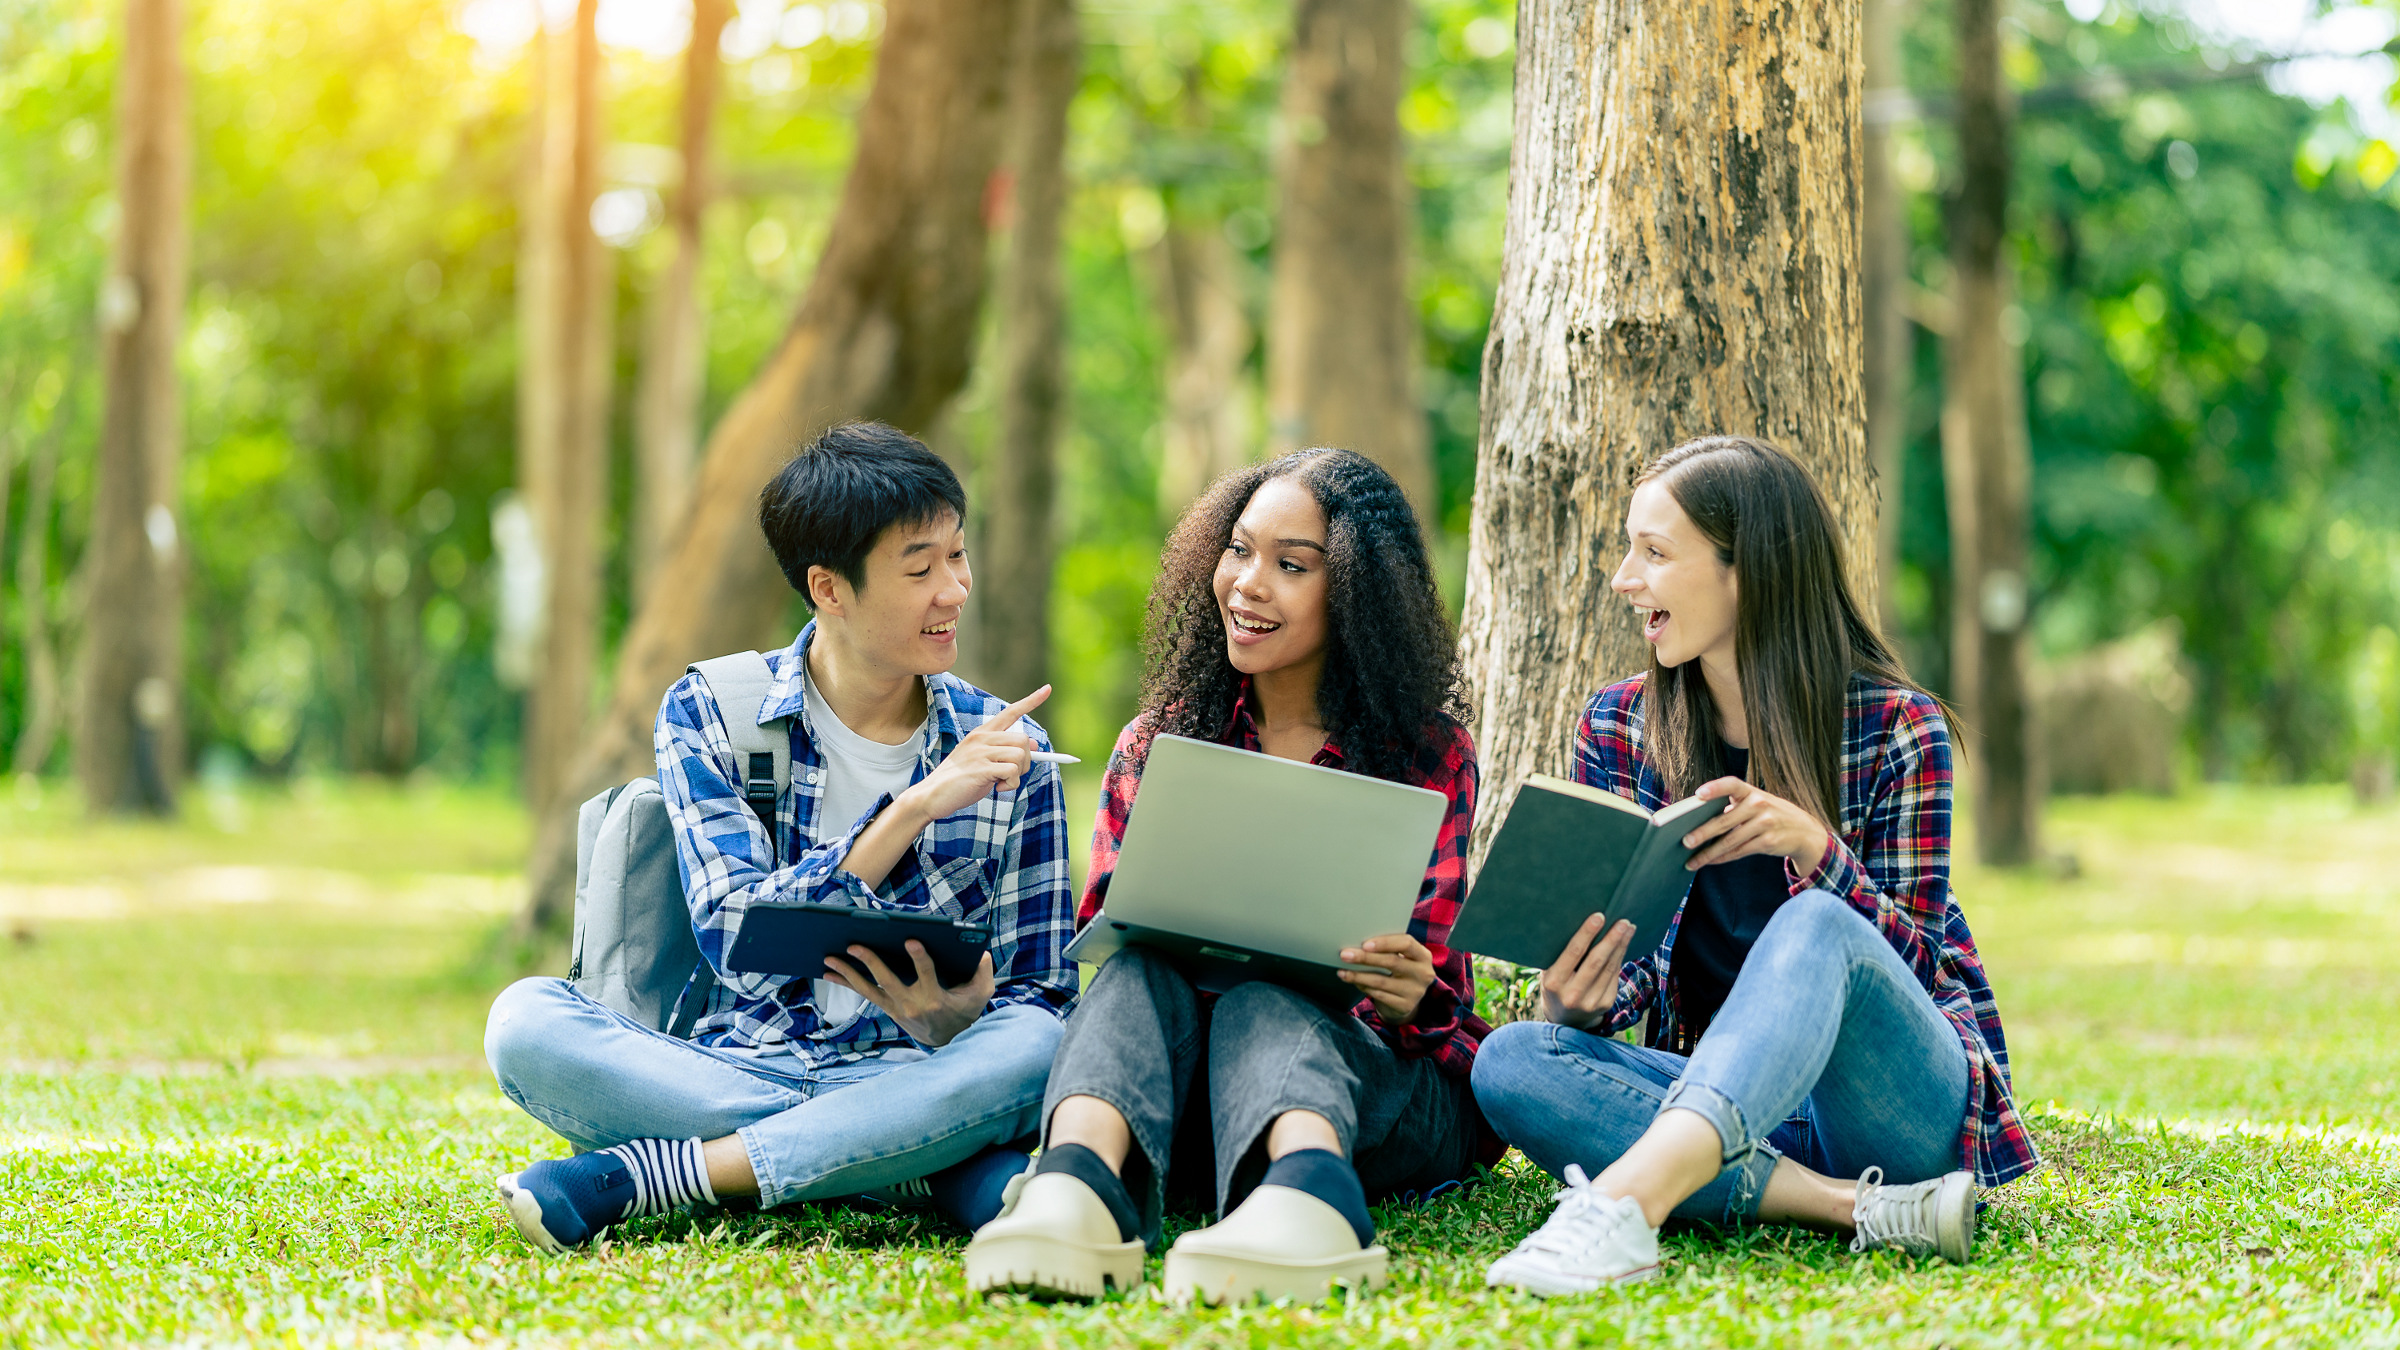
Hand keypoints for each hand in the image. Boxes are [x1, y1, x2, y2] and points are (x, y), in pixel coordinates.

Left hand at [822, 941, 994, 1046]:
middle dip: (870, 961)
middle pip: (888, 980)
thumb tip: (980, 951)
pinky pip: (865, 994)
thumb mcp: (981, 993)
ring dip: (848, 973)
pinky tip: (830, 972)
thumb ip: (983, 971)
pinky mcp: (889, 1009)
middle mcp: (913, 1004)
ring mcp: (898, 1008)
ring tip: (829, 957)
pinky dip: (847, 982)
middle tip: (854, 944)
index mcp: (936, 997)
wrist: (949, 1040)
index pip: (927, 974)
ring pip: (870, 989)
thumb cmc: (966, 1010)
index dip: (919, 957)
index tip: (911, 940)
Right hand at [898, 685, 1050, 823]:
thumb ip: (1006, 752)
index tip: (1047, 689)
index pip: (1010, 712)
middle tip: (1012, 775)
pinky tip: (997, 789)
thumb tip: (1036, 745)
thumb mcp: (984, 761)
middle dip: (1026, 761)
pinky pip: (1012, 771)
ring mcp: (980, 752)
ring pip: (1020, 755)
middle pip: (1023, 739)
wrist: (932, 795)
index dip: (1031, 701)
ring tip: (1001, 783)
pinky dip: (1011, 784)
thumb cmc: (960, 780)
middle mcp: (982, 738)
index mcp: (982, 733)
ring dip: (1018, 775)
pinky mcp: (980, 768)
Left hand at [1337, 933, 1436, 1022]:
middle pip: (1392, 962)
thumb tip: (1357, 944)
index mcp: (1423, 956)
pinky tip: (1353, 981)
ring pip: (1381, 981)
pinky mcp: (1405, 1006)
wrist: (1406, 1000)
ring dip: (1358, 975)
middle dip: (1365, 958)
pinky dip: (1363, 987)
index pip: (1406, 943)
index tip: (1365, 944)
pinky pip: (1379, 995)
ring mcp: (1415, 992)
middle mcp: (1423, 973)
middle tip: (1344, 955)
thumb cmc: (1399, 971)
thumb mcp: (1401, 957)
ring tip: (1342, 972)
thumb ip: (1388, 949)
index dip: (1385, 943)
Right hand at [1539, 911, 1633, 1029]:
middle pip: (1596, 961)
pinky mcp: (1605, 1004)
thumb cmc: (1555, 985)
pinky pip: (1614, 976)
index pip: (1573, 953)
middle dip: (1611, 939)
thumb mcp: (1548, 972)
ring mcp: (1590, 1002)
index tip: (1599, 916)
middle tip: (1622, 921)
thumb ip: (1559, 955)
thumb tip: (1580, 921)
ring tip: (1628, 927)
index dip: (1587, 933)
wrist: (1564, 1020)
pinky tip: (1624, 944)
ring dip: (1621, 946)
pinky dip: (1620, 957)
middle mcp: (1572, 994)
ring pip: (1609, 968)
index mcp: (1554, 982)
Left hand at [1679, 777, 1829, 873]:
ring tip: (1691, 860)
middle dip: (1702, 833)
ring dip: (1708, 853)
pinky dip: (1722, 858)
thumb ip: (1734, 807)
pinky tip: (1710, 861)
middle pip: (1724, 820)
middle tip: (1684, 841)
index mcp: (1751, 792)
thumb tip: (1700, 821)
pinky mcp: (1768, 842)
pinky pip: (1739, 851)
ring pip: (1729, 841)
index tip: (1698, 795)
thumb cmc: (1772, 815)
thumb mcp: (1758, 803)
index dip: (1715, 788)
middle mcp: (1758, 805)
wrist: (1806, 831)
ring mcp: (1764, 824)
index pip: (1731, 784)